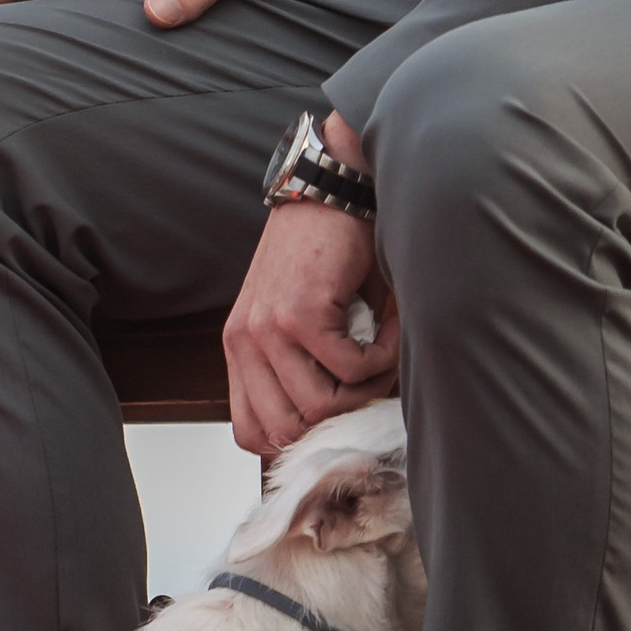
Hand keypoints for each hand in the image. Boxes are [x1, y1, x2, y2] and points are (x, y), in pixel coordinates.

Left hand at [223, 194, 397, 458]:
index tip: (340, 414)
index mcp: (240, 349)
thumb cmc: (324, 254)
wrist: (330, 190)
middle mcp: (244, 342)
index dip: (300, 440)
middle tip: (371, 384)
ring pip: (321, 407)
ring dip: (367, 390)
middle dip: (340, 419)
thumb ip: (301, 368)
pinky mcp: (300, 312)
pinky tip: (390, 327)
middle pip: (288, 432)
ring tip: (384, 353)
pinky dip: (383, 357)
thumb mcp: (298, 320)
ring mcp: (268, 328)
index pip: (251, 432)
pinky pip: (352, 369)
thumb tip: (336, 427)